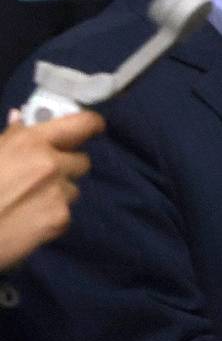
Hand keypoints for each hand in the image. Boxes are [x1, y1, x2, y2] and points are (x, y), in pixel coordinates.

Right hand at [0, 109, 103, 270]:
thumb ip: (10, 137)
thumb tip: (20, 118)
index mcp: (31, 142)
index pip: (82, 124)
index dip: (90, 125)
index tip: (92, 128)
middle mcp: (51, 164)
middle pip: (82, 161)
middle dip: (66, 167)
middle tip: (42, 176)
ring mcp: (58, 193)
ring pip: (73, 189)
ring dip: (58, 193)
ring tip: (28, 202)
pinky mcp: (60, 220)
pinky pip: (64, 213)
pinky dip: (50, 216)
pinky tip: (27, 222)